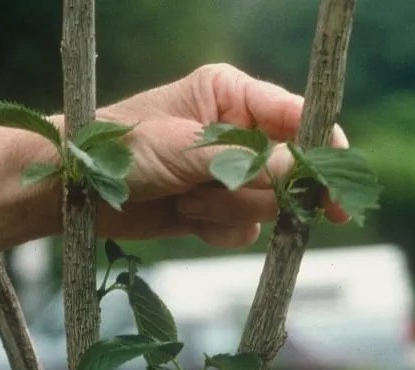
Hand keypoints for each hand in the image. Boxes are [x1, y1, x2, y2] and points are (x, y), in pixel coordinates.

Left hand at [96, 63, 347, 244]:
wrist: (77, 194)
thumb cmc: (120, 153)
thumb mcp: (183, 150)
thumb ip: (245, 162)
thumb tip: (300, 173)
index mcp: (231, 95)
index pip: (297, 117)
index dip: (322, 151)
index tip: (337, 185)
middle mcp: (236, 132)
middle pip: (288, 169)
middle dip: (256, 190)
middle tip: (215, 193)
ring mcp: (228, 172)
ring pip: (266, 204)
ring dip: (228, 211)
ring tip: (185, 201)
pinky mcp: (215, 207)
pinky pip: (244, 228)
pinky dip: (217, 230)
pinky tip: (185, 219)